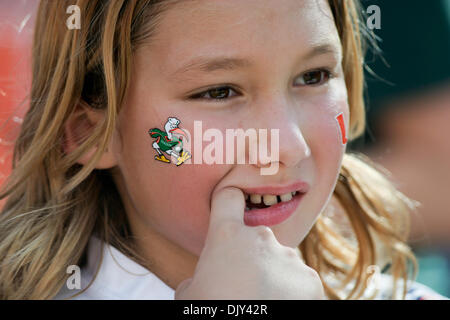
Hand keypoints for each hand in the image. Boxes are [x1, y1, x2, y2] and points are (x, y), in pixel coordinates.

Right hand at [175, 187, 324, 298]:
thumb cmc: (211, 311)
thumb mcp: (189, 293)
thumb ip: (200, 274)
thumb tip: (207, 278)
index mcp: (227, 237)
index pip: (228, 199)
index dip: (228, 202)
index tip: (230, 207)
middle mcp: (260, 239)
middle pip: (255, 238)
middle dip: (250, 257)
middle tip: (241, 286)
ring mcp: (289, 257)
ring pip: (277, 261)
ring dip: (271, 276)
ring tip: (261, 301)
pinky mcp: (310, 279)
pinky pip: (297, 279)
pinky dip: (291, 292)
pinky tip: (279, 306)